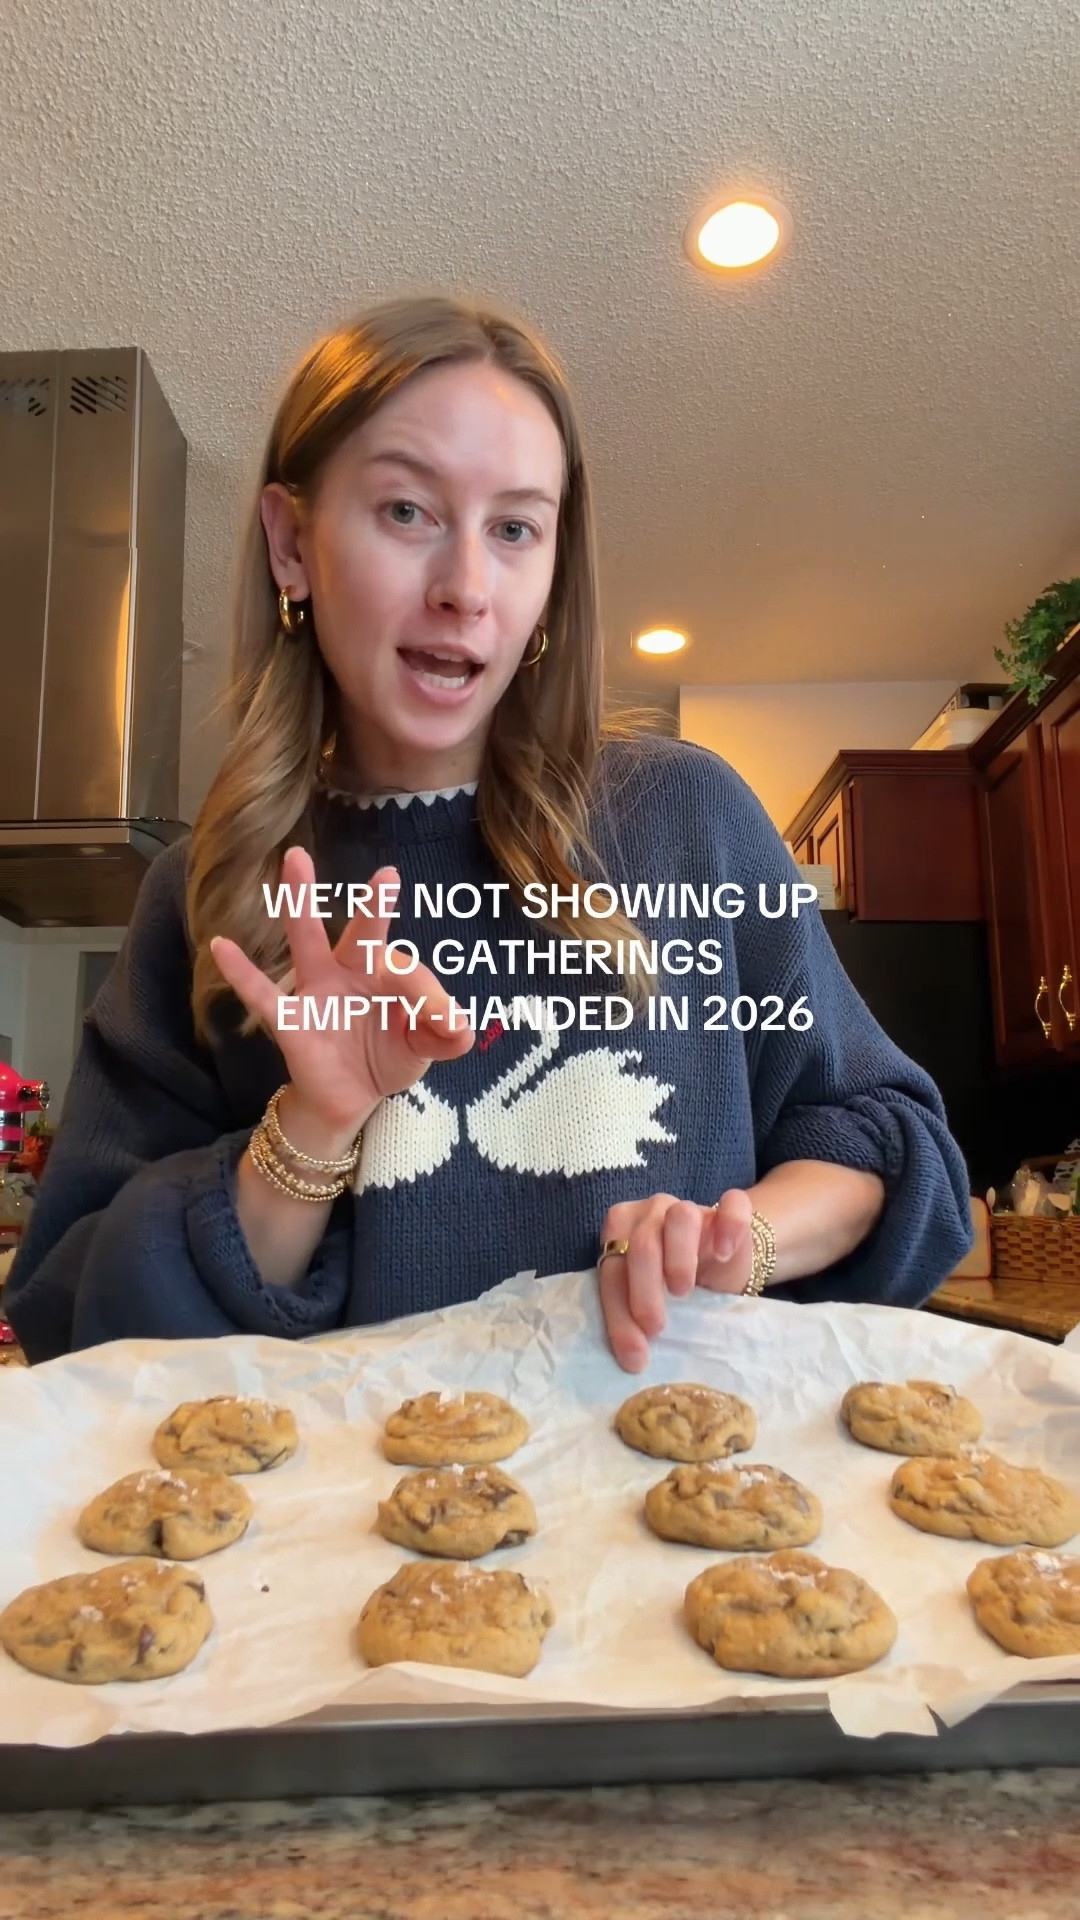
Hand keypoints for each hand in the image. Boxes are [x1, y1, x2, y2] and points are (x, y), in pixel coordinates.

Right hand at [210, 847, 473, 1136]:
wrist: (352, 1097)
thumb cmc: (388, 1055)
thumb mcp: (425, 1047)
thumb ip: (446, 1036)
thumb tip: (460, 1025)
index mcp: (387, 974)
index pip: (410, 974)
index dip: (431, 998)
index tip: (450, 1023)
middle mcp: (351, 973)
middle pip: (363, 936)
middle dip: (374, 909)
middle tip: (387, 877)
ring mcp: (318, 993)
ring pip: (309, 943)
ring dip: (302, 904)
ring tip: (294, 861)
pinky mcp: (292, 1022)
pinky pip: (262, 996)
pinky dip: (242, 974)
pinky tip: (221, 946)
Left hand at [597, 1189, 754, 1370]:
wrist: (721, 1267)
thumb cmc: (674, 1286)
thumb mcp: (648, 1300)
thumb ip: (632, 1315)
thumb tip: (633, 1359)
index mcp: (620, 1228)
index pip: (612, 1269)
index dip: (619, 1314)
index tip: (635, 1353)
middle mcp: (651, 1211)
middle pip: (643, 1243)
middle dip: (645, 1291)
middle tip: (656, 1328)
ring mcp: (690, 1206)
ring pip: (680, 1216)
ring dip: (679, 1256)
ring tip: (683, 1291)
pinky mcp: (728, 1209)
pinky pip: (732, 1205)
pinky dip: (730, 1225)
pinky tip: (724, 1254)